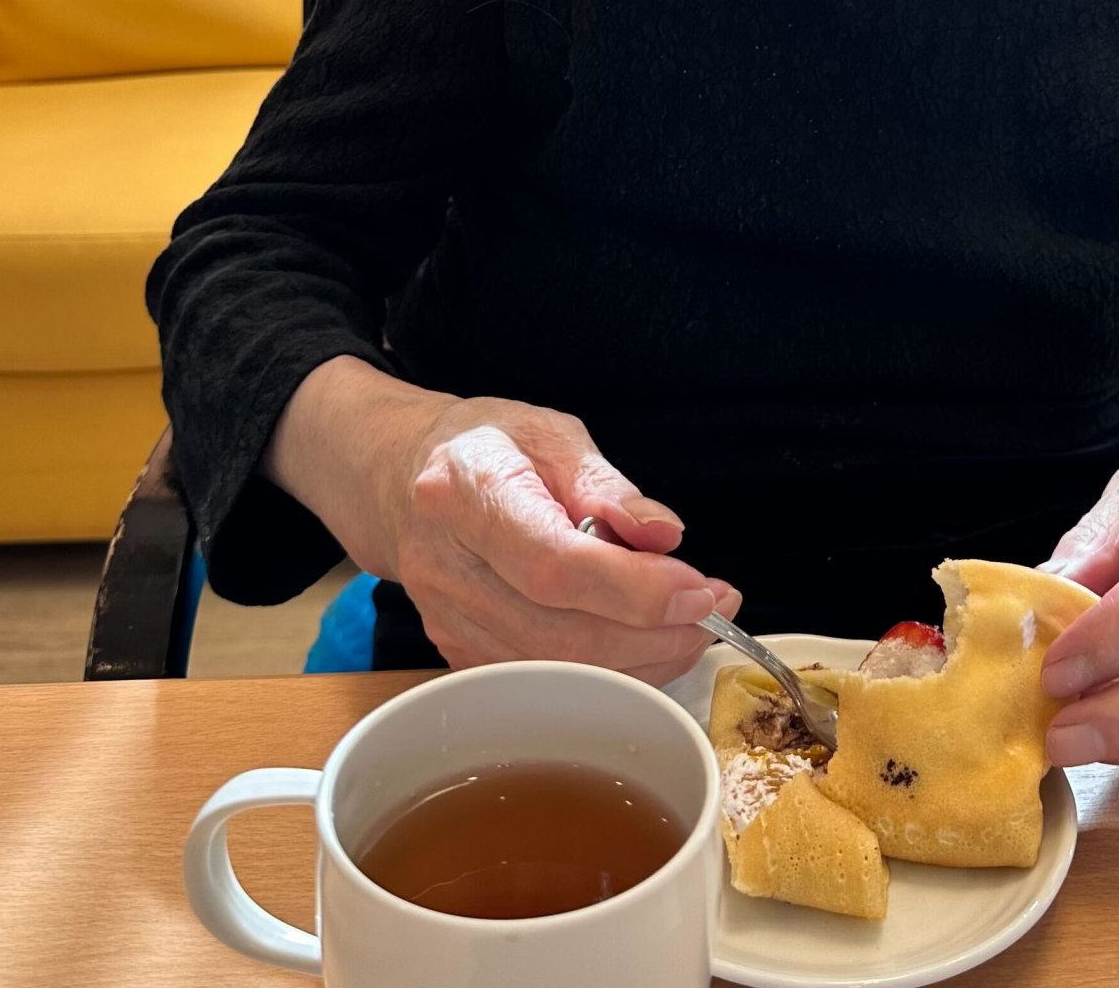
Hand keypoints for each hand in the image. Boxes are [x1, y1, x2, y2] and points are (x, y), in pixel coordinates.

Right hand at [390, 394, 741, 685]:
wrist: (403, 475)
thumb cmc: (485, 446)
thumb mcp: (551, 434)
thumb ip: (609, 486)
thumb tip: (664, 535)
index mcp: (465, 494)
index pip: (556, 565)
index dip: (636, 590)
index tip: (699, 589)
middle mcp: (446, 567)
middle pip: (560, 634)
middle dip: (655, 633)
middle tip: (714, 611)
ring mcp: (447, 620)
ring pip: (555, 672)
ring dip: (641, 661)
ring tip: (692, 626)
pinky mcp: (458, 653)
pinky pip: (542, 684)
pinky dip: (607, 674)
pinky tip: (646, 643)